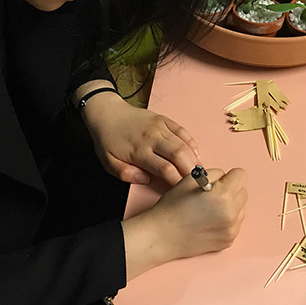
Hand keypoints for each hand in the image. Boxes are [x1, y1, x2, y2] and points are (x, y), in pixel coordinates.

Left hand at [81, 91, 198, 185]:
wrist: (107, 113)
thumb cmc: (108, 140)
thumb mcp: (108, 162)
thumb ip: (125, 174)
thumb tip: (146, 180)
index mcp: (139, 151)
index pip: (165, 169)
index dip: (177, 181)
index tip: (182, 191)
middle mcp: (152, 138)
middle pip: (179, 156)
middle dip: (191, 171)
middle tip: (198, 183)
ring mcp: (160, 127)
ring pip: (183, 145)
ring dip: (194, 159)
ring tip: (199, 172)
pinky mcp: (164, 119)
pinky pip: (183, 131)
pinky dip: (192, 143)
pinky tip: (195, 154)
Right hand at [121, 168, 247, 278]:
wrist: (162, 236)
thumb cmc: (173, 206)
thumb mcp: (191, 179)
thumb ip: (214, 174)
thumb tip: (226, 177)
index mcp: (223, 195)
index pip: (240, 175)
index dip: (227, 176)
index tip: (217, 182)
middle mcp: (231, 213)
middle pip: (243, 192)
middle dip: (230, 190)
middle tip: (211, 196)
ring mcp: (231, 229)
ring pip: (241, 208)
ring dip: (230, 206)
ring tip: (210, 210)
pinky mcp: (229, 240)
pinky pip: (235, 223)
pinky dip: (226, 220)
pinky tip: (209, 221)